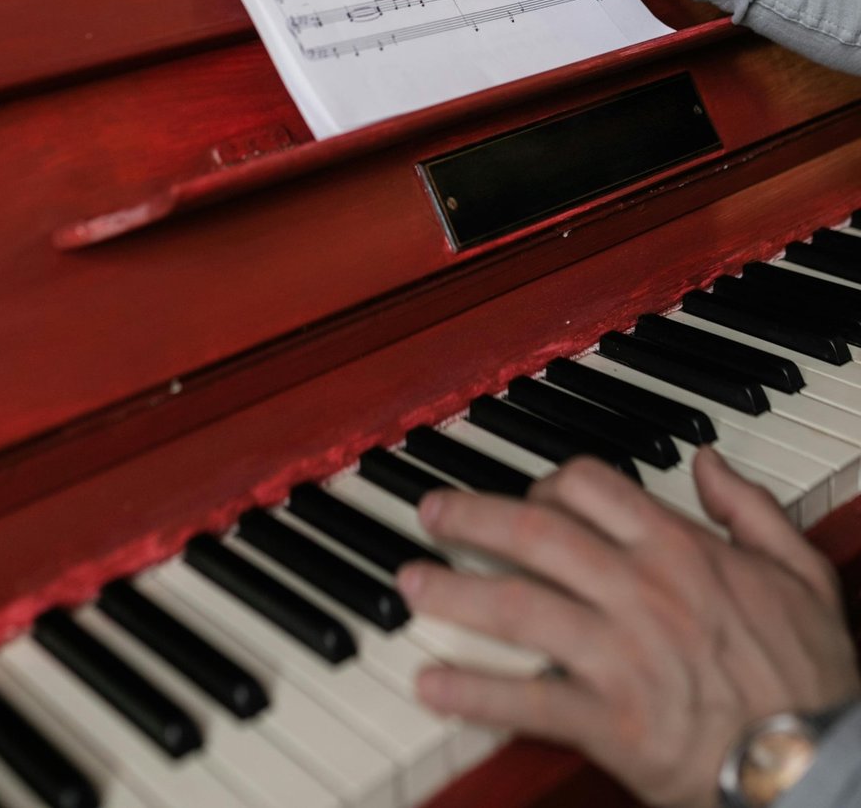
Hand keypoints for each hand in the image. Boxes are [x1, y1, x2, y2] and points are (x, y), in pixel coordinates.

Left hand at [397, 450, 859, 807]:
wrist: (820, 769)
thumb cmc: (811, 677)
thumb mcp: (802, 573)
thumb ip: (751, 509)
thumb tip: (710, 460)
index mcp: (679, 550)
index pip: (591, 487)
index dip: (546, 484)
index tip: (524, 494)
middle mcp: (640, 592)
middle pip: (535, 535)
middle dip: (472, 519)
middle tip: (429, 514)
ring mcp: (620, 656)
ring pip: (519, 608)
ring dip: (455, 594)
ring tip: (410, 587)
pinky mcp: (611, 722)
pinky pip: (529, 700)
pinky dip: (475, 692)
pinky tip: (432, 684)